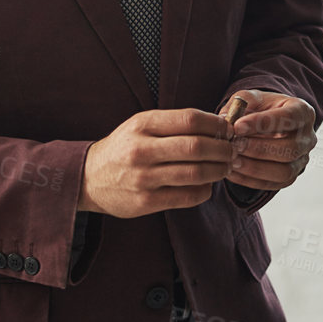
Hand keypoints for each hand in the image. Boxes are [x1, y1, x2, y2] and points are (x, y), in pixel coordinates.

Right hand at [79, 109, 235, 217]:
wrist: (89, 178)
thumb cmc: (124, 147)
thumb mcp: (141, 125)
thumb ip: (174, 123)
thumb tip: (217, 124)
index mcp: (143, 125)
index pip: (190, 119)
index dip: (216, 124)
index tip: (228, 128)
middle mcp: (142, 150)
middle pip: (196, 147)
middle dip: (222, 148)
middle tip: (233, 150)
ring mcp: (143, 178)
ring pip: (195, 173)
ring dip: (218, 170)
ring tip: (225, 167)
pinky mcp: (145, 202)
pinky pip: (187, 197)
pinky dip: (205, 190)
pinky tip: (208, 185)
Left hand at [220, 90, 316, 192]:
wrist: (268, 124)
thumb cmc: (261, 109)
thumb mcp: (252, 98)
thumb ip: (240, 103)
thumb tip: (225, 120)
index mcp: (302, 111)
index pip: (287, 118)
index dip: (262, 123)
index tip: (237, 126)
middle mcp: (308, 137)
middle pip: (290, 149)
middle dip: (259, 149)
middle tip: (234, 146)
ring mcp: (302, 159)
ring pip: (284, 171)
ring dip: (255, 168)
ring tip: (232, 160)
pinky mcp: (291, 176)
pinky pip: (274, 184)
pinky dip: (251, 180)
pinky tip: (232, 172)